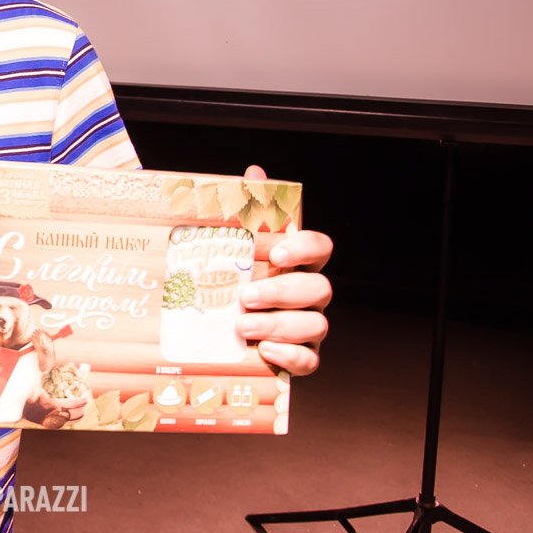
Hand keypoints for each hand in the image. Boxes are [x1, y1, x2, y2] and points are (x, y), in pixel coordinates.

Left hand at [234, 164, 331, 375]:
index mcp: (295, 264)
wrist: (212, 333)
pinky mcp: (301, 358)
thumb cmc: (227, 283)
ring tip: (243, 326)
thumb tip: (255, 171)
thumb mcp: (229, 247)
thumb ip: (245, 210)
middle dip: (283, 292)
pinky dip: (291, 356)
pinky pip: (311, 360)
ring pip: (317, 325)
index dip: (305, 247)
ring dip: (280, 325)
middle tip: (246, 296)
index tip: (276, 252)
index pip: (321, 247)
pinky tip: (265, 350)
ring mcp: (308, 327)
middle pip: (320, 288)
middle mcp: (308, 295)